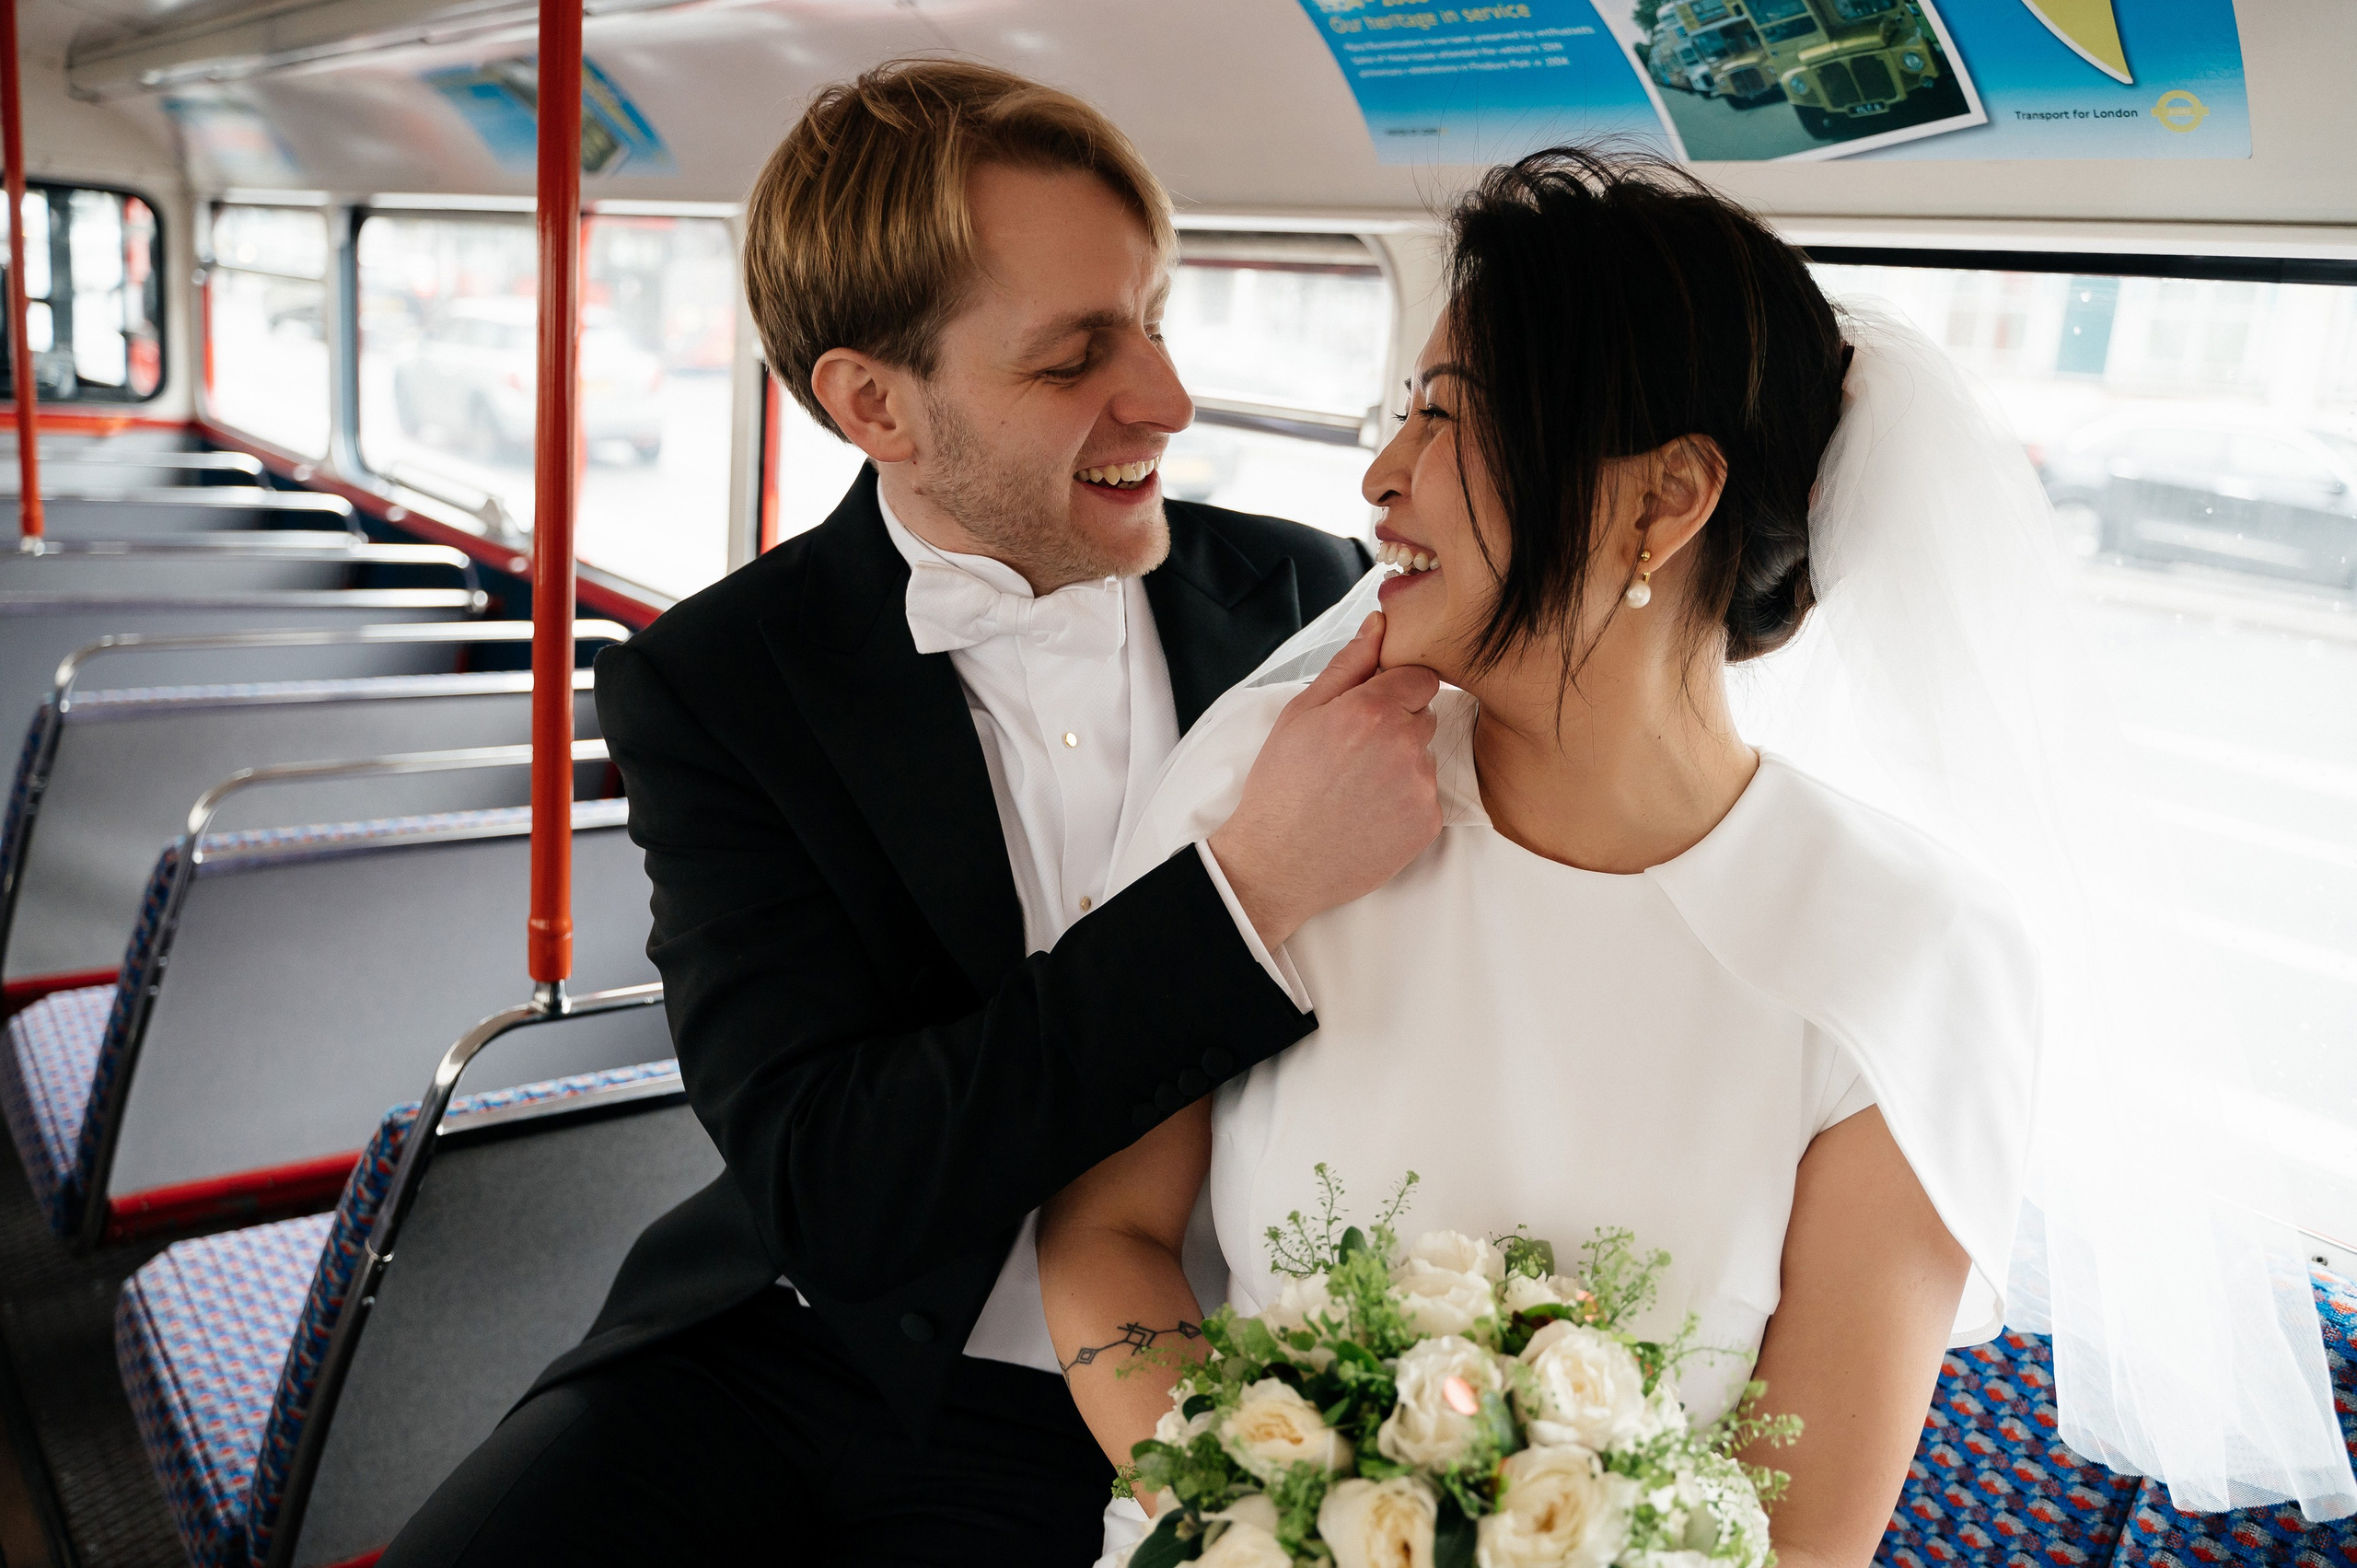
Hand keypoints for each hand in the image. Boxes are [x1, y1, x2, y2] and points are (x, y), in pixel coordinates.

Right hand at [1208, 612, 1442, 949]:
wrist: (1278, 863)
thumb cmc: (1281, 786)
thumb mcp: (1300, 713)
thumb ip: (1348, 664)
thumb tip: (1380, 622)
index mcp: (1373, 709)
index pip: (1420, 677)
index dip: (1395, 691)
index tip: (1368, 712)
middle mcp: (1406, 744)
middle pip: (1424, 715)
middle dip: (1398, 726)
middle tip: (1353, 754)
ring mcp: (1421, 786)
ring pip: (1425, 757)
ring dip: (1402, 765)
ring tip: (1357, 788)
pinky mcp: (1428, 823)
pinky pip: (1427, 797)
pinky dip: (1405, 802)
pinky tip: (1368, 814)